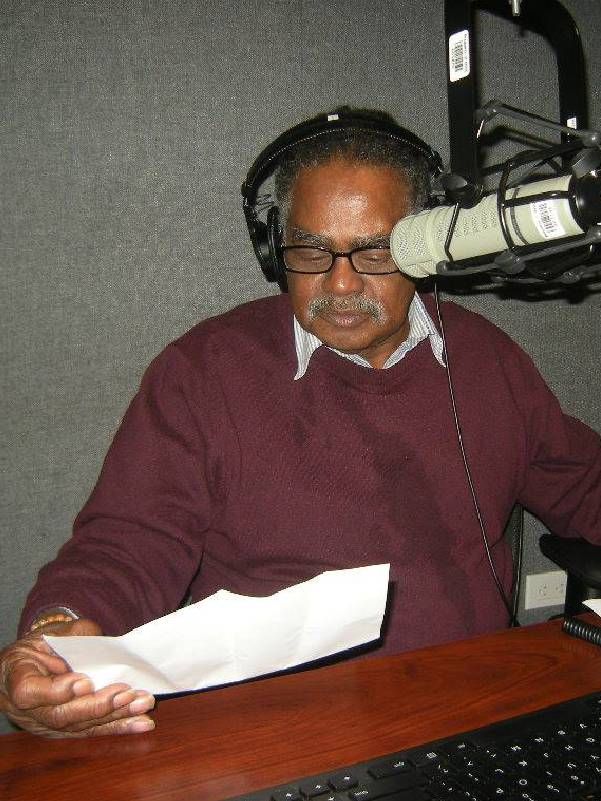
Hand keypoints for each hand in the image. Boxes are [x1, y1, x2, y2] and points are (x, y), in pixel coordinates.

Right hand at [0, 618, 154, 736]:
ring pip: (80, 726)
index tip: (84, 681)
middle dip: (97, 706)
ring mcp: (47, 724)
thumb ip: (75, 636)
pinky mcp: (67, 731)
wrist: (35, 662)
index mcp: (17, 677)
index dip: (56, 691)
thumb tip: (103, 642)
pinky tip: (142, 723)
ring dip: (116, 716)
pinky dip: (120, 726)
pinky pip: (93, 730)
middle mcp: (29, 709)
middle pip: (61, 715)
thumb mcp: (53, 632)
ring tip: (142, 704)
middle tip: (125, 693)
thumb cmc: (45, 643)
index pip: (29, 692)